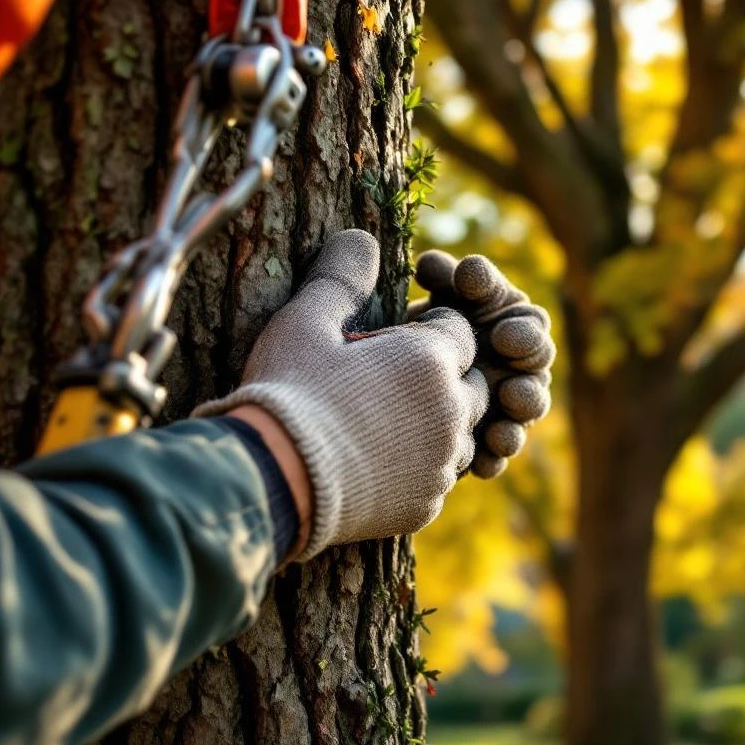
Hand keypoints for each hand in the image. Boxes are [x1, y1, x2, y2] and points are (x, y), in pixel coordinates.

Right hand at [195, 230, 488, 559]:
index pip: (457, 331)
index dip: (429, 330)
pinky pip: (438, 479)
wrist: (272, 481)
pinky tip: (377, 464)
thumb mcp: (304, 322)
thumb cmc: (287, 393)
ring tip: (387, 424)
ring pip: (461, 435)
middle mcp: (451, 411)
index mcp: (431, 359)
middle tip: (392, 380)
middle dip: (444, 377)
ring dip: (437, 426)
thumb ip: (340, 278)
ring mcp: (442, 463)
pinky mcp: (427, 505)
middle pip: (472, 384)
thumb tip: (359, 239)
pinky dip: (419, 469)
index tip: (395, 339)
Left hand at [409, 251, 554, 477]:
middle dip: (526, 372)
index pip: (530, 326)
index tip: (502, 335)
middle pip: (536, 370)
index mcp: (512, 323)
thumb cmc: (422, 323)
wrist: (386, 379)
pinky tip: (479, 462)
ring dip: (518, 414)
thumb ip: (443, 277)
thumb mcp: (432, 298)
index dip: (522, 332)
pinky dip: (491, 458)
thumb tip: (433, 263)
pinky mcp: (484, 444)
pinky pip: (496, 455)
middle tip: (506, 376)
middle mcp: (517, 365)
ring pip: (522, 413)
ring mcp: (505, 407)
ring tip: (504, 418)